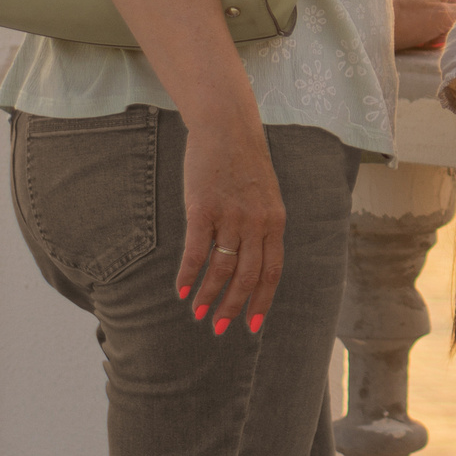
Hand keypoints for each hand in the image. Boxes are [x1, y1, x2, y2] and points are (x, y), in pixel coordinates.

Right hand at [174, 111, 285, 336]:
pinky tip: (180, 290)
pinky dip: (187, 275)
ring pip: (221, 269)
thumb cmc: (245, 163)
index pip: (271, 272)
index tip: (252, 326)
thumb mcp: (266, 196)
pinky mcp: (203, 208)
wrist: (227, 127)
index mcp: (275, 222)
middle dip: (233, 308)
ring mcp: (230, 216)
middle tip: (219, 328)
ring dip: (208, 296)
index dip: (261, 301)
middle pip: (246, 277)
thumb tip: (252, 262)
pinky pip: (196, 251)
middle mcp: (256, 223)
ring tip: (197, 313)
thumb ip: (262, 227)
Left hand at [393, 0, 455, 49]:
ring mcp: (409, 4)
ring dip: (428, 37)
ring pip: (429, 26)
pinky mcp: (398, 17)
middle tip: (432, 41)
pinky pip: (414, 29)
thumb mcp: (444, 15)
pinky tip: (410, 42)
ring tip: (420, 43)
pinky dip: (415, 37)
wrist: (374, 27)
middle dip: (441, 32)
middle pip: (443, 18)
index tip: (448, 35)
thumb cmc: (411, 20)